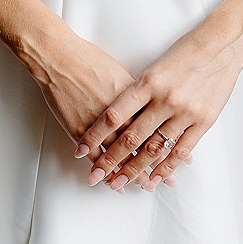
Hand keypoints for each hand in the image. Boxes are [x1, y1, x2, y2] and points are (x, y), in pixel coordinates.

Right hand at [31, 29, 155, 190]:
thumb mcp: (123, 74)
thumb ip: (140, 94)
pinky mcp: (81, 130)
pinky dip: (107, 172)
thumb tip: (153, 107)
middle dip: (158, 166)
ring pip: (122, 156)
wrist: (60, 57)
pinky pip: (97, 157)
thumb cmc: (90, 60)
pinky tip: (115, 183)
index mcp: (137, 97)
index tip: (182, 161)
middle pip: (145, 146)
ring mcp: (101, 124)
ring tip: (144, 186)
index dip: (171, 147)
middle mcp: (123, 113)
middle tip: (168, 182)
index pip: (160, 129)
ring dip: (133, 174)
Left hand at [73, 10, 242, 191]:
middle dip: (110, 161)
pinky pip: (180, 150)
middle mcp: (164, 98)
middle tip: (96, 177)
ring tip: (119, 183)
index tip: (81, 150)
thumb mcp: (155, 66)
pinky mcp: (203, 120)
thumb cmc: (186, 50)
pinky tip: (153, 179)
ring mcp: (185, 111)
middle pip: (131, 137)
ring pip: (154, 148)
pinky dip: (165, 167)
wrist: (222, 43)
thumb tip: (119, 114)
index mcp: (147, 81)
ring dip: (135, 170)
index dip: (95, 135)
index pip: (113, 115)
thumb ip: (139, 91)